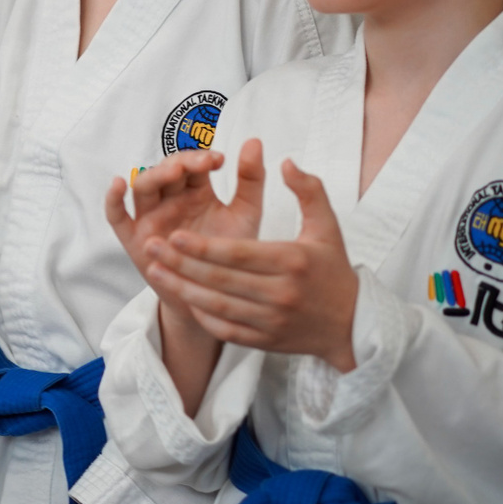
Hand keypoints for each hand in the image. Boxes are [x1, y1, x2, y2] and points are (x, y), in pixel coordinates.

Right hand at [104, 142, 263, 283]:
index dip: (201, 158)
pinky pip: (117, 216)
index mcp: (195, 192)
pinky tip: (119, 184)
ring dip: (155, 175)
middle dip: (181, 163)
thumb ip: (251, 180)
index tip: (218, 160)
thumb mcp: (246, 214)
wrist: (218, 294)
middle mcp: (170, 200)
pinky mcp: (134, 238)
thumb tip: (254, 141)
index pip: (192, 165)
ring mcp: (150, 217)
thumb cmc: (229, 253)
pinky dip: (113, 199)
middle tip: (199, 164)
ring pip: (143, 187)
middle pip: (165, 170)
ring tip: (172, 172)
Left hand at [145, 158, 359, 372]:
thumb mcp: (327, 226)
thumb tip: (286, 161)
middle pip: (221, 280)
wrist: (352, 324)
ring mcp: (272, 321)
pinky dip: (202, 315)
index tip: (175, 234)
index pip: (238, 254)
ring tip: (154, 269)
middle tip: (150, 246)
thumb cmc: (333, 269)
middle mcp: (281, 294)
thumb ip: (308, 190)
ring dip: (182, 289)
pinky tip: (182, 297)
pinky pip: (225, 330)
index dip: (204, 246)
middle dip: (181, 263)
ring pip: (217, 306)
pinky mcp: (265, 342)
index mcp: (293, 261)